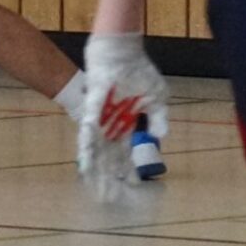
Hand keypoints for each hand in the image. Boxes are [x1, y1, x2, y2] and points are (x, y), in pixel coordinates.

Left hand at [76, 32, 170, 200]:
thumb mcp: (157, 96)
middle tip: (108, 197)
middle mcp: (113, 123)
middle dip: (110, 176)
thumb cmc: (138, 70)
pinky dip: (88, 146)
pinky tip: (85, 161)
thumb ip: (159, 119)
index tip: (131, 186)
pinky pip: (89, 130)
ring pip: (98, 148)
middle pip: (110, 155)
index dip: (129, 168)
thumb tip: (160, 139)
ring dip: (97, 168)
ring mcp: (102, 116)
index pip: (128, 152)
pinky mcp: (93, 107)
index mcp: (128, 123)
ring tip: (94, 187)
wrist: (121, 48)